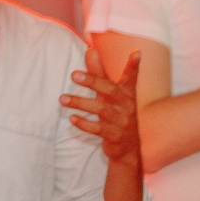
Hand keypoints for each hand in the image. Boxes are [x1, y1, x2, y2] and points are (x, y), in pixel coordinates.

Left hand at [63, 44, 141, 173]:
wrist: (129, 149)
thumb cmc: (117, 114)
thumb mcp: (111, 95)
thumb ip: (100, 73)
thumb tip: (90, 50)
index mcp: (127, 94)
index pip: (131, 78)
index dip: (134, 66)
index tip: (137, 52)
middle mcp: (126, 106)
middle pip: (110, 90)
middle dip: (92, 81)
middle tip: (73, 75)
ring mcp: (121, 122)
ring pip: (101, 109)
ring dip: (80, 103)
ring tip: (62, 99)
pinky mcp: (115, 136)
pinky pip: (98, 129)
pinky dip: (84, 123)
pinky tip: (72, 118)